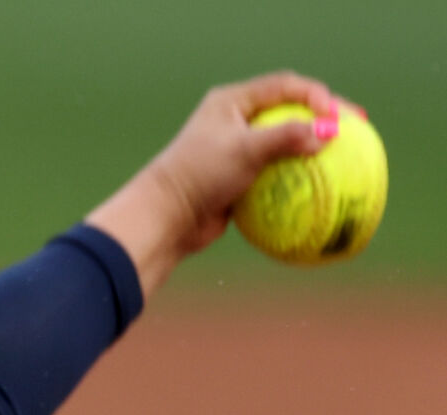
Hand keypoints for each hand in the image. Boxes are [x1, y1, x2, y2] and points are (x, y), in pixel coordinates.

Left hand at [86, 71, 334, 297]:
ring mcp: (237, 150)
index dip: (317, 95)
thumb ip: (286, 137)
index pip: (285, 86)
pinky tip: (328, 187)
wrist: (166, 217)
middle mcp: (234, 121)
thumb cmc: (198, 175)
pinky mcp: (240, 177)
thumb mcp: (244, 150)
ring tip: (351, 155)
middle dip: (323, 117)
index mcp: (230, 102)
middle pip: (290, 111)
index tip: (340, 115)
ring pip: (285, 144)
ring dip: (314, 147)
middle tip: (358, 127)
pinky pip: (278, 172)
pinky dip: (301, 176)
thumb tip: (330, 132)